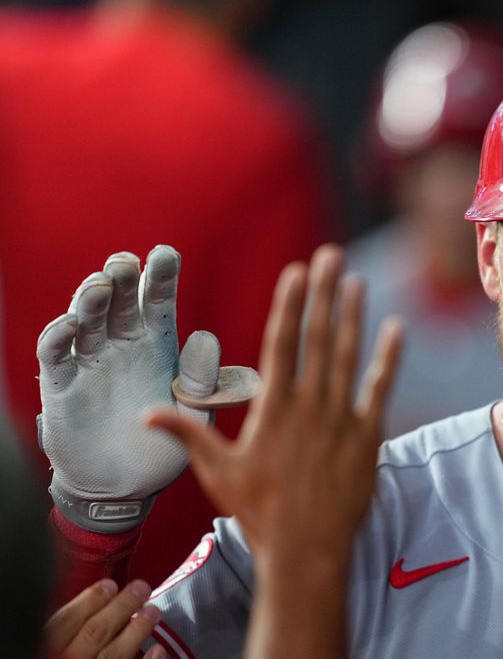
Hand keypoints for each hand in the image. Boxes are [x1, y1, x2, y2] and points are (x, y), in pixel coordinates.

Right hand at [37, 247, 221, 532]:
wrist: (126, 488)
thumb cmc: (164, 445)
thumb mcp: (194, 414)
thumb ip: (202, 380)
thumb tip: (205, 337)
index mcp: (158, 343)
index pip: (158, 299)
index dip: (161, 275)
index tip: (166, 255)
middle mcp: (122, 344)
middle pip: (119, 299)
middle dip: (121, 277)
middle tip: (126, 264)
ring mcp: (90, 362)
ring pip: (85, 317)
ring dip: (91, 298)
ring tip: (102, 285)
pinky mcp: (62, 386)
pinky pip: (56, 354)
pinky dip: (59, 335)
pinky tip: (71, 324)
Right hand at [43, 579, 165, 658]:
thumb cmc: (58, 658)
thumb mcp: (49, 650)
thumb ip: (62, 638)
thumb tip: (89, 610)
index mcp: (46, 652)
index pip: (63, 623)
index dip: (88, 601)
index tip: (109, 585)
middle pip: (94, 633)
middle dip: (120, 606)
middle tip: (141, 588)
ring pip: (114, 654)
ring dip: (137, 629)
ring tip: (153, 611)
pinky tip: (159, 649)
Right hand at [147, 245, 403, 563]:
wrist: (304, 549)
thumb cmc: (258, 512)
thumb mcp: (216, 473)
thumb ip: (188, 435)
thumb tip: (147, 413)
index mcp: (273, 409)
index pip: (281, 344)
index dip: (290, 305)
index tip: (296, 272)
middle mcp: (309, 406)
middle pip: (318, 338)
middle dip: (324, 294)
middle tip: (330, 255)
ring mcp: (340, 418)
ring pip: (348, 356)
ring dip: (353, 316)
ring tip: (356, 281)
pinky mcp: (367, 436)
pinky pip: (379, 389)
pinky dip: (388, 359)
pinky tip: (396, 329)